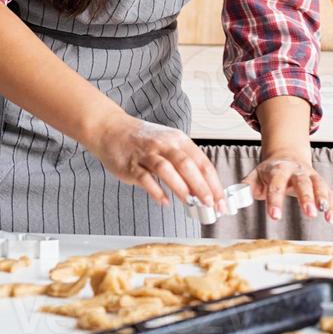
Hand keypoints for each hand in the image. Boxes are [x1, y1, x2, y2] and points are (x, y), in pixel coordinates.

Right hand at [86, 114, 227, 211]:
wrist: (111, 129)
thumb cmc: (143, 140)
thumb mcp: (168, 144)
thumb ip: (184, 164)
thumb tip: (202, 190)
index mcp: (178, 140)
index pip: (202, 162)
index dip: (214, 183)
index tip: (221, 201)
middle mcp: (164, 144)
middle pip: (187, 165)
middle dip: (201, 186)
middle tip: (210, 204)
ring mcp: (147, 154)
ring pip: (167, 169)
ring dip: (181, 187)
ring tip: (191, 203)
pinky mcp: (131, 164)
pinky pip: (145, 178)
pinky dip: (155, 190)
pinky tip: (164, 201)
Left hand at [245, 151, 332, 223]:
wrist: (287, 154)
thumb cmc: (270, 170)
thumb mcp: (255, 175)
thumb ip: (246, 187)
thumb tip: (234, 200)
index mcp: (279, 169)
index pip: (276, 184)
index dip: (275, 200)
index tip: (275, 216)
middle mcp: (297, 171)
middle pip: (303, 183)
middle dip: (306, 198)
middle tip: (309, 214)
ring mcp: (310, 175)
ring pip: (319, 185)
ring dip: (322, 198)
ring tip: (322, 212)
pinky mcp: (319, 182)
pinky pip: (329, 192)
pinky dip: (332, 205)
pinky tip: (331, 218)